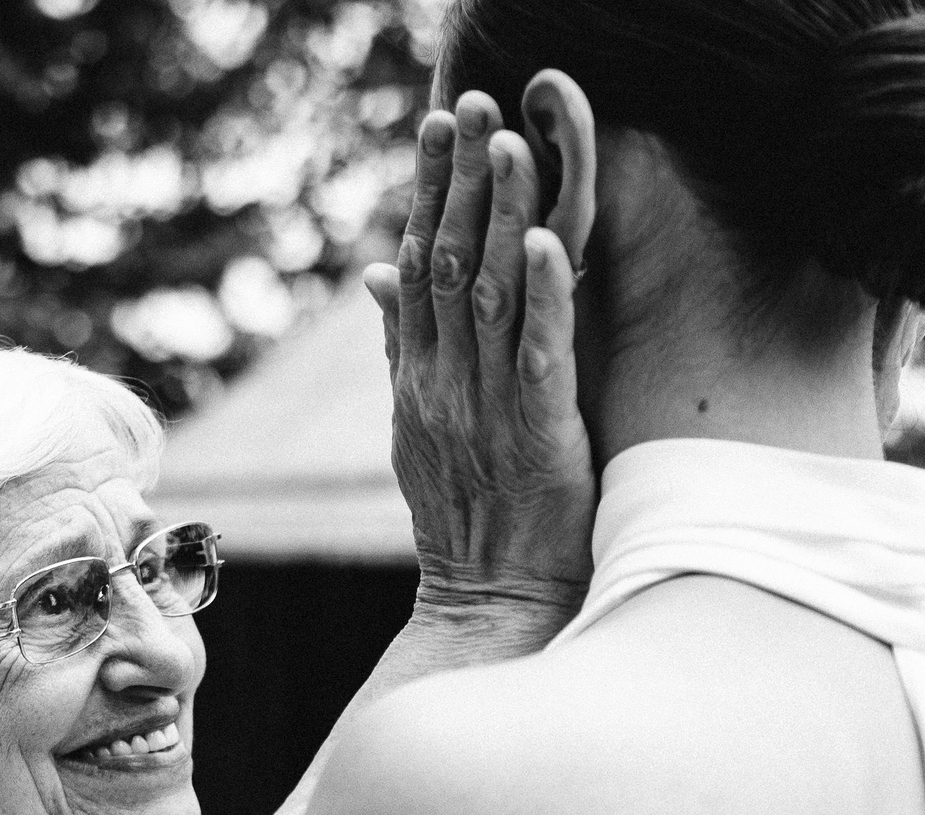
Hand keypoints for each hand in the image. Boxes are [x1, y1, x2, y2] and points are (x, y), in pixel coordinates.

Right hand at [368, 87, 596, 622]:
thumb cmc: (474, 519)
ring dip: (499, 214)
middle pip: (443, 262)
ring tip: (508, 142)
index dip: (427, 189)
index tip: (436, 124)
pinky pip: (535, 356)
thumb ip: (402, 349)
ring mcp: (483, 409)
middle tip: (468, 102)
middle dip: (459, 177)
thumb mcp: (421, 429)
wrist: (489, 603)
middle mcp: (441, 383)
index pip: (415, 264)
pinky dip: (541, 297)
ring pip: (487, 294)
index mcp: (417, 377)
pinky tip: (547, 242)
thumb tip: (377, 279)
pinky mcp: (534, 436)